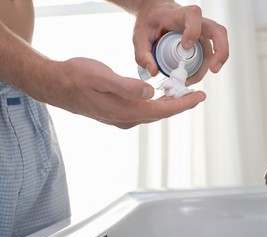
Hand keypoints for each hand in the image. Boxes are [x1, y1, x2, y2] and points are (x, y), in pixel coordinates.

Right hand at [48, 57, 205, 128]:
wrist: (56, 86)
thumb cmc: (76, 77)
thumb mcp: (101, 77)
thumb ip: (127, 86)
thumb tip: (151, 92)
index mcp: (125, 111)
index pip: (163, 110)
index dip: (183, 104)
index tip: (199, 97)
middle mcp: (126, 119)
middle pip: (161, 113)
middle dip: (180, 105)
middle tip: (196, 94)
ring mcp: (121, 119)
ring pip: (153, 113)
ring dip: (169, 105)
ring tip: (183, 94)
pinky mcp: (117, 114)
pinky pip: (143, 111)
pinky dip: (156, 104)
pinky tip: (160, 96)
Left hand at [132, 3, 228, 84]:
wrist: (156, 15)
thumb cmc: (149, 22)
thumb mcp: (139, 36)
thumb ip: (142, 54)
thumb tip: (153, 71)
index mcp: (179, 15)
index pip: (193, 16)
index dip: (193, 31)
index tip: (185, 47)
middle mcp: (197, 22)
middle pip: (218, 31)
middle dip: (220, 51)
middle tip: (214, 69)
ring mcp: (202, 33)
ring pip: (218, 46)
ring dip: (212, 64)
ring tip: (193, 79)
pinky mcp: (203, 43)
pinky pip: (211, 54)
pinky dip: (205, 67)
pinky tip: (193, 77)